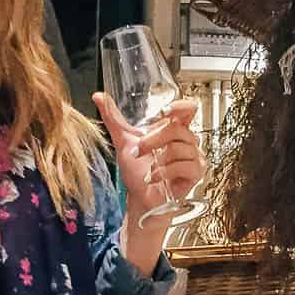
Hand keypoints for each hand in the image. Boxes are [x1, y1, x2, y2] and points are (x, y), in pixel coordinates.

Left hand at [92, 94, 205, 219]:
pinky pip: (183, 165)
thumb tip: (98, 96)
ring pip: (178, 148)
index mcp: (174, 129)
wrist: (138, 198)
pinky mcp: (196, 172)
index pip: (187, 109)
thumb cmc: (136, 172)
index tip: (163, 111)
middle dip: (153, 140)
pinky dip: (164, 172)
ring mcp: (194, 157)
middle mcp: (187, 141)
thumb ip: (113, 118)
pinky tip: (153, 178)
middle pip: (176, 129)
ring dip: (157, 160)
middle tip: (139, 151)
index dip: (180, 106)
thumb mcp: (123, 141)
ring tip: (148, 169)